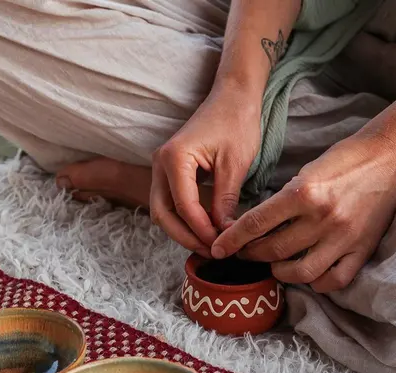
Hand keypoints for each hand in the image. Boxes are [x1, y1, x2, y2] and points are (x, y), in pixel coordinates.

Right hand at [149, 88, 261, 255]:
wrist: (233, 97)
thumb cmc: (236, 122)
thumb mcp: (235, 164)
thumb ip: (225, 200)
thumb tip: (224, 233)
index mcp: (175, 158)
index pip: (183, 206)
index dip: (201, 229)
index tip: (221, 244)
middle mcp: (160, 163)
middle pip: (162, 214)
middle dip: (185, 236)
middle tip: (211, 251)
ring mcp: (160, 167)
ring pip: (162, 211)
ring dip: (182, 230)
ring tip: (209, 243)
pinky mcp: (168, 171)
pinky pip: (169, 202)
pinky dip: (183, 219)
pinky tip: (204, 228)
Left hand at [211, 133, 395, 291]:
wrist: (394, 157)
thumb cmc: (346, 159)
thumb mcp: (307, 171)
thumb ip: (284, 201)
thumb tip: (256, 227)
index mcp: (305, 192)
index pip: (256, 223)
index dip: (232, 240)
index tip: (218, 249)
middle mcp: (323, 218)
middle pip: (273, 251)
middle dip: (251, 255)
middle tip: (243, 253)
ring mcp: (344, 238)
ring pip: (299, 272)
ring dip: (279, 272)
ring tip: (274, 264)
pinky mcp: (363, 250)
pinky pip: (332, 280)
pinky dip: (315, 282)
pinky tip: (306, 272)